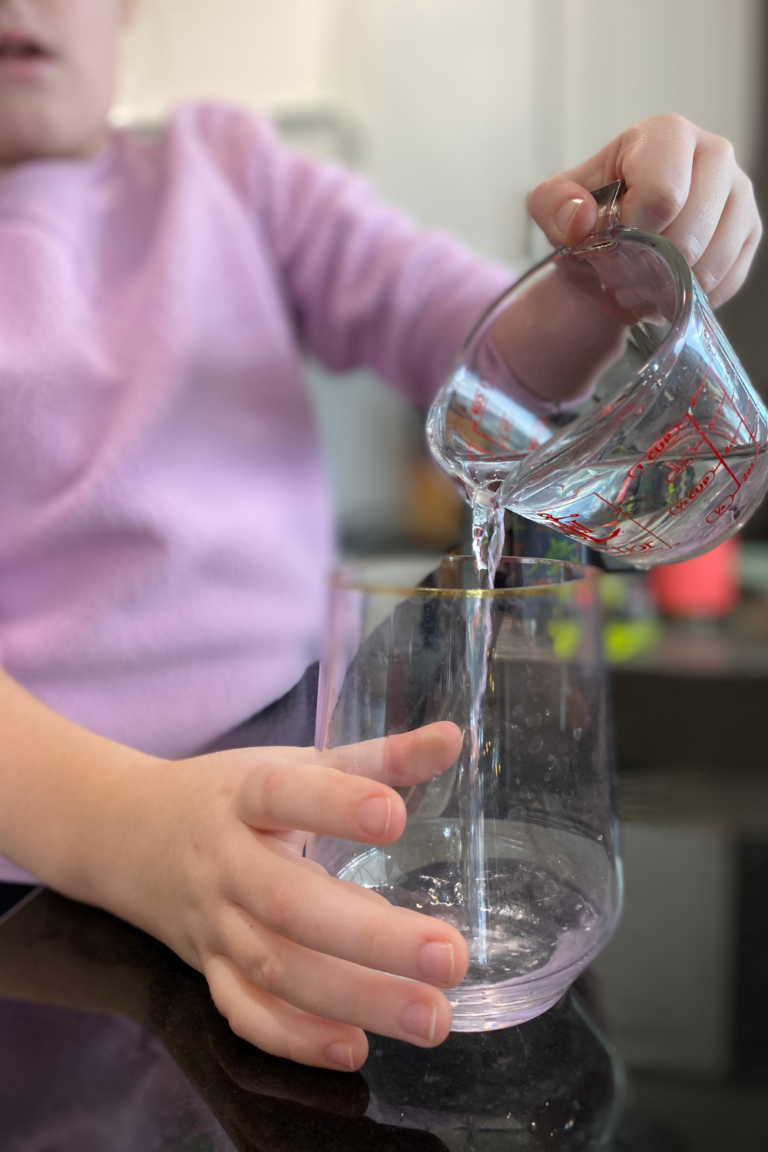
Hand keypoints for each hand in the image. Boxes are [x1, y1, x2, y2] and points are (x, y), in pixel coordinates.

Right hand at [109, 722, 467, 1072]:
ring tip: (432, 1017)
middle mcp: (224, 863)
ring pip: (275, 969)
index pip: (283, 795)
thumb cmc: (230, 795)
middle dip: (371, 938)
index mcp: (244, 795)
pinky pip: (245, 1013)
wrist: (129, 835)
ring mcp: (213, 925)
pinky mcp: (207, 972)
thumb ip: (376, 757)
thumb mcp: (292, 764)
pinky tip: (356, 1049)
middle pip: (288, 903)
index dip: (335, 805)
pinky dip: (295, 1038)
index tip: (396, 816)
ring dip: (355, 999)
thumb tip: (454, 738)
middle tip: (452, 956)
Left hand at [529, 114, 761, 307]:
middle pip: (691, 230)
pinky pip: (728, 279)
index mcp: (667, 136)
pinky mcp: (749, 231)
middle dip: (651, 263)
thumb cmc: (590, 215)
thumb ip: (554, 205)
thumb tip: (582, 221)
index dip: (634, 230)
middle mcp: (714, 153)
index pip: (663, 192)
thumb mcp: (553, 204)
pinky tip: (670, 286)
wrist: (613, 244)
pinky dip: (693, 296)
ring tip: (645, 279)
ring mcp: (739, 193)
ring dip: (670, 285)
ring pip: (713, 260)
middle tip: (626, 268)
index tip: (614, 237)